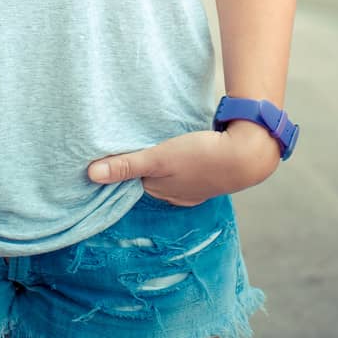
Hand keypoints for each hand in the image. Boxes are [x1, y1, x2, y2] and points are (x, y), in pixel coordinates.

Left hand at [86, 123, 280, 205]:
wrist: (247, 154)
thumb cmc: (201, 157)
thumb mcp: (159, 158)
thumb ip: (126, 165)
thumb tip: (90, 174)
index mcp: (162, 192)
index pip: (133, 182)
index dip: (122, 169)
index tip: (110, 154)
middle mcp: (177, 194)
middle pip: (150, 178)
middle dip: (139, 166)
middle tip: (127, 144)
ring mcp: (195, 186)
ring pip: (169, 174)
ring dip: (162, 162)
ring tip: (153, 143)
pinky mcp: (209, 172)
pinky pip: (187, 167)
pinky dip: (180, 159)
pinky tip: (181, 146)